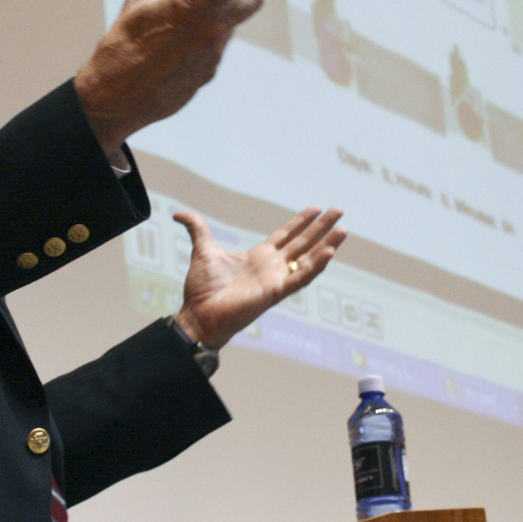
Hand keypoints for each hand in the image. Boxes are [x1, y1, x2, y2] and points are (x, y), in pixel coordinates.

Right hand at [74, 0, 299, 157]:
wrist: (115, 100)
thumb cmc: (122, 49)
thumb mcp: (135, 3)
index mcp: (194, 5)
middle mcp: (212, 30)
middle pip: (251, 0)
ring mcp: (213, 55)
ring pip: (230, 26)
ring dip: (216, 19)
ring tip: (179, 29)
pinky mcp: (209, 75)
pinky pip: (214, 51)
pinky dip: (203, 44)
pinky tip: (175, 53)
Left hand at [172, 207, 345, 350]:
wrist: (199, 313)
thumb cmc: (202, 289)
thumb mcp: (203, 250)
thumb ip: (197, 228)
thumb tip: (179, 213)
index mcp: (259, 257)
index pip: (287, 235)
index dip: (301, 222)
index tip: (316, 208)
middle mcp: (272, 267)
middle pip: (304, 243)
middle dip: (322, 227)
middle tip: (339, 210)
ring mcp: (277, 280)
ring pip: (309, 259)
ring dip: (327, 245)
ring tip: (343, 229)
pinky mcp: (276, 292)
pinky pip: (302, 278)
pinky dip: (316, 266)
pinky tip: (330, 252)